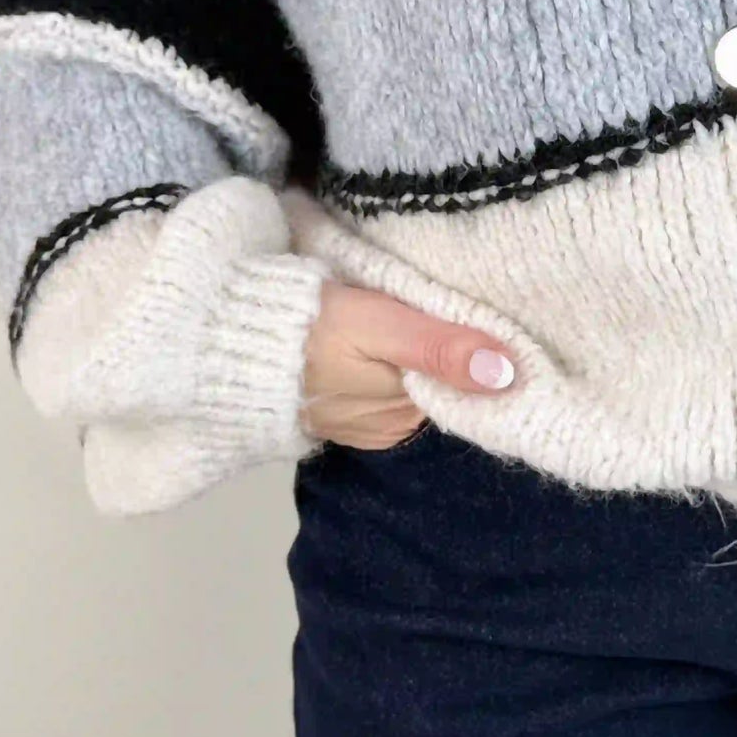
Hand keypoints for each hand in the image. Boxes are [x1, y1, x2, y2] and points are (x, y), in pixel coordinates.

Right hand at [300, 281, 517, 448]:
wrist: (229, 339)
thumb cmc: (310, 329)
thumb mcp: (379, 327)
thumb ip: (439, 347)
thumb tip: (507, 373)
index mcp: (403, 415)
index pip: (463, 388)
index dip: (476, 355)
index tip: (490, 322)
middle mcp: (390, 428)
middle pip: (440, 386)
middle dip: (447, 355)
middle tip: (448, 307)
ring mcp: (363, 422)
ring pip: (414, 385)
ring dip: (419, 356)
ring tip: (416, 317)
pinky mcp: (341, 409)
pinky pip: (385, 387)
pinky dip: (391, 362)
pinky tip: (385, 337)